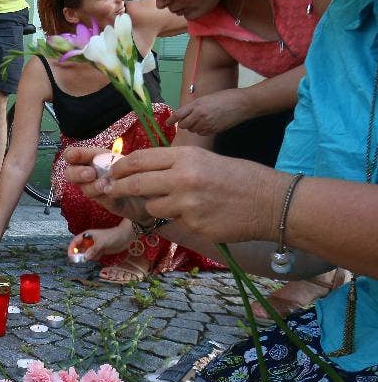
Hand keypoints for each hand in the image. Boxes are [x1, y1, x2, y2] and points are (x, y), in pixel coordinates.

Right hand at [62, 146, 153, 223]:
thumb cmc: (136, 171)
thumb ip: (113, 159)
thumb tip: (107, 162)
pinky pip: (98, 198)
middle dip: (77, 173)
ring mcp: (95, 188)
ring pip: (84, 187)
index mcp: (93, 158)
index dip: (71, 154)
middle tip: (90, 174)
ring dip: (92, 185)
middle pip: (70, 173)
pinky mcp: (104, 201)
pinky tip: (109, 191)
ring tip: (102, 185)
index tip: (73, 156)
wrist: (151, 192)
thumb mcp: (126, 160)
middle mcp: (89, 173)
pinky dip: (102, 194)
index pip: (74, 155)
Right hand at [66, 225, 133, 261]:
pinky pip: (93, 256)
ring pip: (86, 253)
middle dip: (78, 254)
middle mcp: (89, 241)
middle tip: (79, 261)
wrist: (125, 237)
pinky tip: (99, 256)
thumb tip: (85, 257)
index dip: (71, 248)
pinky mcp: (100, 251)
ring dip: (86, 257)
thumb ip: (93, 250)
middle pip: (79, 248)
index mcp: (87, 235)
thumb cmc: (112, 236)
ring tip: (92, 257)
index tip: (71, 256)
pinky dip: (94, 258)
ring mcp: (94, 246)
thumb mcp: (102, 242)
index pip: (75, 241)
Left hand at [102, 145, 284, 242]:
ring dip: (156, 206)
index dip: (121, 167)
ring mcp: (187, 203)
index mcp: (186, 157)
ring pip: (153, 207)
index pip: (141, 159)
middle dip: (118, 187)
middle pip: (136, 183)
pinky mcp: (193, 224)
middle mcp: (183, 178)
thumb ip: (174, 166)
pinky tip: (202, 214)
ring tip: (179, 202)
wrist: (271, 202)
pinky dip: (181, 219)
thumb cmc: (239, 177)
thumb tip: (141, 171)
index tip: (112, 172)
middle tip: (108, 190)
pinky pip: (175, 222)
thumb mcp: (205, 160)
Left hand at [166, 89, 248, 134]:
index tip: (167, 123)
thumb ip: (194, 107)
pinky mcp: (214, 130)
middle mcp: (200, 115)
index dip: (171, 120)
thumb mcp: (206, 98)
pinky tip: (209, 123)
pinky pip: (202, 133)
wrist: (243, 103)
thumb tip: (184, 116)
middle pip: (184, 125)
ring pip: (193, 130)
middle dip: (184, 123)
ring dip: (194, 126)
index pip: (178, 114)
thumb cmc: (225, 97)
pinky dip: (202, 130)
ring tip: (203, 118)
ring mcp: (207, 124)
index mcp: (197, 105)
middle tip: (189, 118)